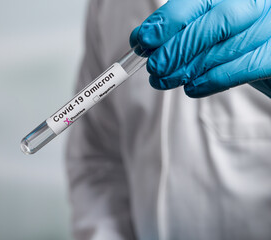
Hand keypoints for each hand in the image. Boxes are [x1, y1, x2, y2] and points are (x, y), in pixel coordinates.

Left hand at [130, 0, 270, 97]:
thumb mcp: (206, 29)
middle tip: (154, 66)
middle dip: (177, 48)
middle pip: (215, 22)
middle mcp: (257, 3)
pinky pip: (242, 69)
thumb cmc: (235, 41)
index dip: (170, 19)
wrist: (267, 57)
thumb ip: (181, 30)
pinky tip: (192, 88)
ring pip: (226, 47)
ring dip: (188, 69)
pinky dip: (211, 81)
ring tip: (164, 81)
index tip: (145, 39)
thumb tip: (142, 38)